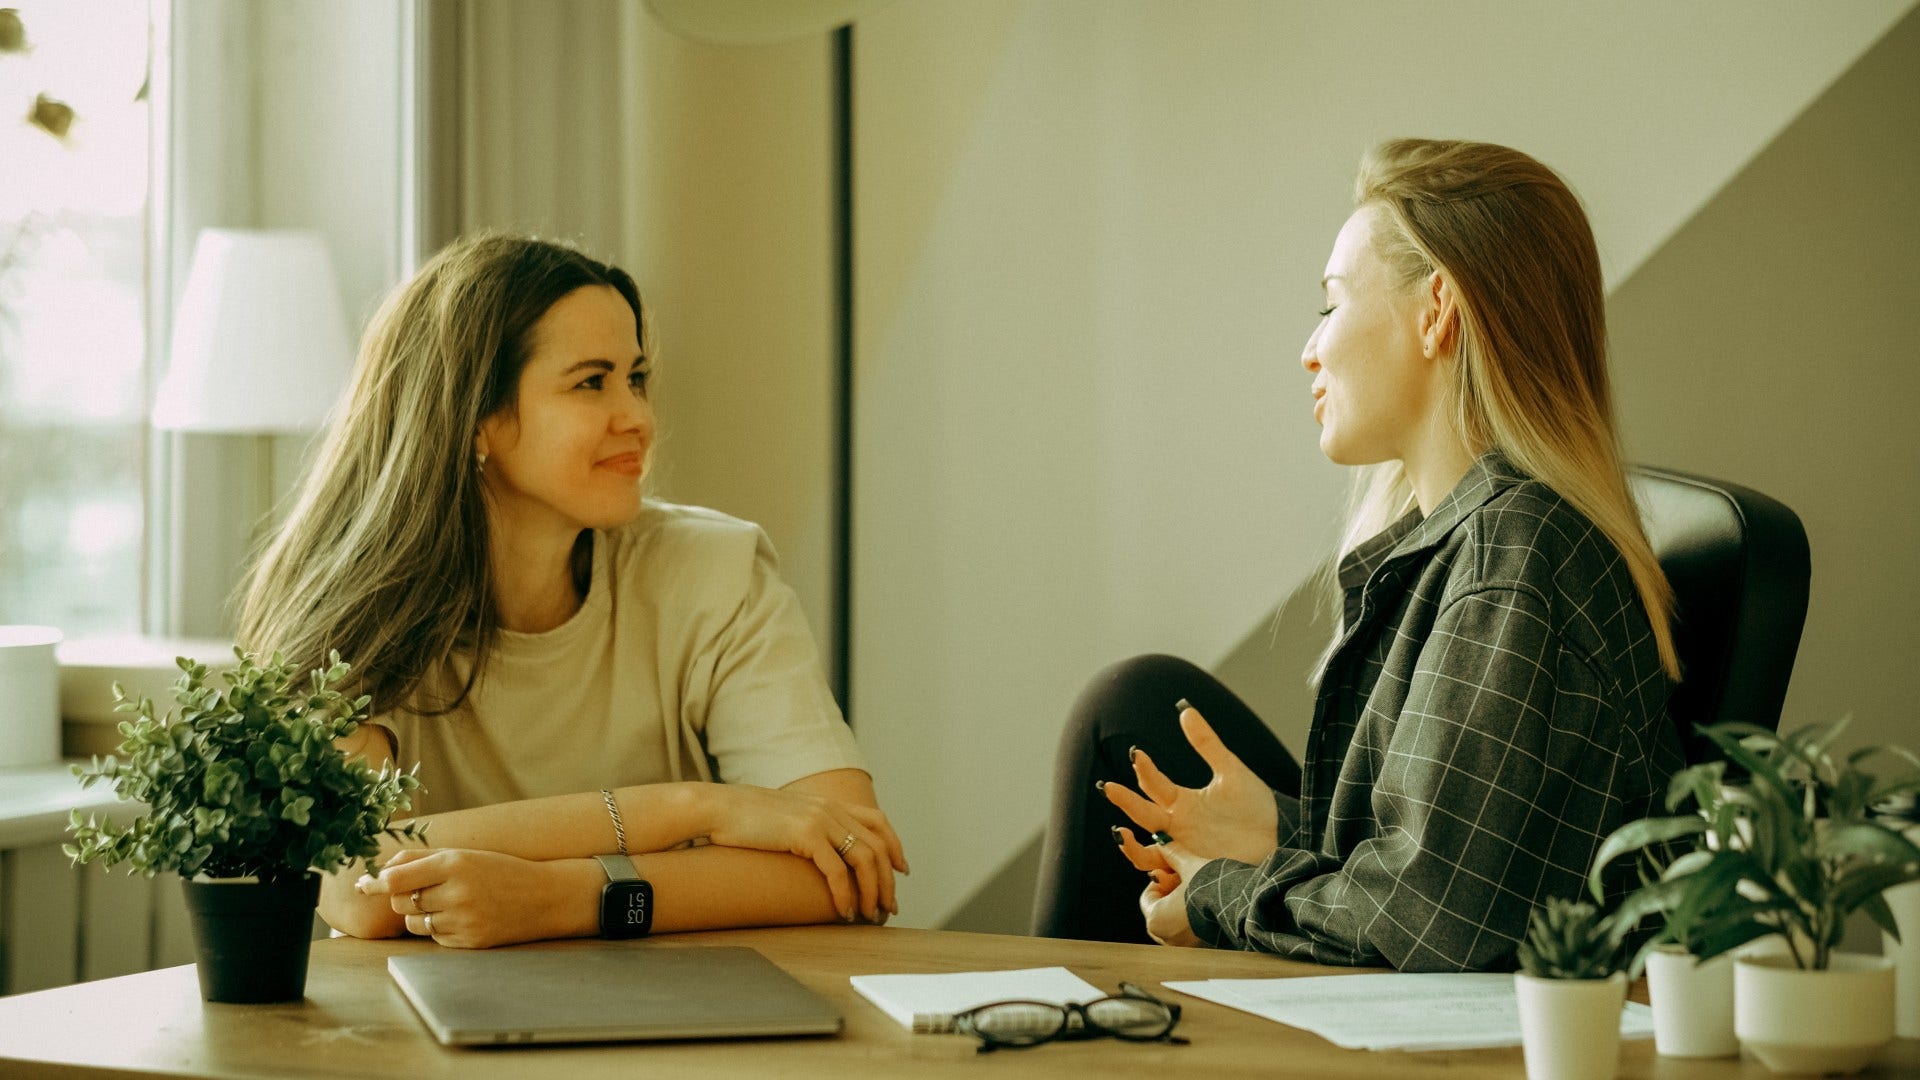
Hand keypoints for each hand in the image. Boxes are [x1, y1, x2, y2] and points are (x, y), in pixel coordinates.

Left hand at [356, 848, 580, 948]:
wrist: (546, 896)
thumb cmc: (501, 871)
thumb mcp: (465, 855)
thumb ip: (420, 860)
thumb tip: (380, 872)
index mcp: (455, 863)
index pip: (397, 878)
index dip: (376, 882)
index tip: (365, 884)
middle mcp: (457, 892)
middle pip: (401, 902)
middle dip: (405, 897)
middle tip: (426, 890)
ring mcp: (464, 920)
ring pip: (415, 923)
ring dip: (421, 915)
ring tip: (449, 904)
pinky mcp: (470, 942)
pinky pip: (435, 938)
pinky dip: (441, 929)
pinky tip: (465, 918)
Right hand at [699, 784, 907, 923]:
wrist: (717, 807)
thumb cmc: (745, 819)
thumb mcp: (785, 816)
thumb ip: (807, 826)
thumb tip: (817, 850)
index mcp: (828, 803)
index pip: (877, 821)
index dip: (895, 845)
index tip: (901, 870)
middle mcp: (830, 808)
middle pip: (877, 846)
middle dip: (887, 881)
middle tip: (889, 907)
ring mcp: (819, 819)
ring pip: (864, 859)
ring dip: (871, 892)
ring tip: (870, 915)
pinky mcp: (804, 834)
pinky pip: (836, 870)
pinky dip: (845, 894)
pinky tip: (845, 912)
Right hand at [1102, 703, 1278, 864]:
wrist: (1281, 837)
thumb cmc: (1256, 805)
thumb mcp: (1231, 770)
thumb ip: (1207, 743)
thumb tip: (1184, 710)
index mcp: (1183, 802)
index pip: (1154, 784)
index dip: (1144, 769)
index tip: (1137, 754)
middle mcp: (1177, 826)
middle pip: (1143, 814)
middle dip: (1125, 801)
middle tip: (1110, 788)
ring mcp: (1185, 851)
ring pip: (1146, 851)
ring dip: (1131, 845)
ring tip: (1121, 834)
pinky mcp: (1196, 873)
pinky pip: (1169, 877)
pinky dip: (1157, 876)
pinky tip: (1153, 871)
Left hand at [1138, 836, 1206, 947]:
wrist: (1245, 906)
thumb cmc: (1212, 889)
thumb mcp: (1189, 866)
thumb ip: (1173, 854)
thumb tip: (1162, 841)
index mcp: (1156, 921)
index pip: (1147, 898)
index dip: (1161, 880)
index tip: (1173, 872)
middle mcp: (1168, 938)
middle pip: (1161, 910)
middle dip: (1171, 893)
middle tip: (1185, 879)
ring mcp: (1185, 946)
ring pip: (1175, 920)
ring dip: (1181, 904)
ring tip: (1197, 889)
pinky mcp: (1202, 946)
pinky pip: (1189, 930)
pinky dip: (1193, 917)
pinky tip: (1206, 902)